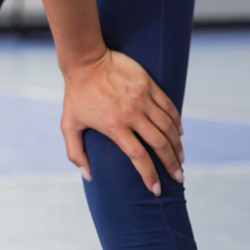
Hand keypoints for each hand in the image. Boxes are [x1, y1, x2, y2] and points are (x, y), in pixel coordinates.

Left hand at [61, 49, 184, 193]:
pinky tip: (179, 133)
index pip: (139, 158)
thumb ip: (75, 152)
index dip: (150, 176)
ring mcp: (142, 98)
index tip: (156, 189)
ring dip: (177, 145)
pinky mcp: (148, 85)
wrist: (84, 59)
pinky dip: (176, 121)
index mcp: (114, 126)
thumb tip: (88, 176)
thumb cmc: (76, 93)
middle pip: (160, 145)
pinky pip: (168, 107)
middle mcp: (131, 114)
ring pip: (168, 127)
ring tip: (180, 158)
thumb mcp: (68, 124)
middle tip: (178, 177)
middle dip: (172, 164)